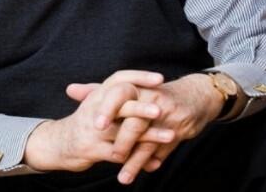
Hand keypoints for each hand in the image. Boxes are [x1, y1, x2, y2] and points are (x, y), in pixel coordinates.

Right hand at [23, 70, 168, 171]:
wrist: (59, 143)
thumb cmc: (84, 122)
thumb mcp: (96, 102)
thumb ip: (116, 93)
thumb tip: (139, 81)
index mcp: (98, 94)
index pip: (119, 79)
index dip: (139, 77)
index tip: (161, 78)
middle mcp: (94, 108)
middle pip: (120, 104)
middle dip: (142, 108)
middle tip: (162, 109)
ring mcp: (93, 130)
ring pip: (124, 132)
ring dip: (149, 135)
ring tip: (170, 135)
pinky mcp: (93, 149)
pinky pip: (120, 154)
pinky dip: (139, 159)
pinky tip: (156, 161)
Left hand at [68, 73, 224, 184]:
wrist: (195, 96)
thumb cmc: (154, 92)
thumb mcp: (129, 88)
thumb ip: (98, 91)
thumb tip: (69, 90)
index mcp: (138, 88)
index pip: (120, 94)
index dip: (108, 110)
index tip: (96, 126)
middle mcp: (154, 101)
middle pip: (136, 122)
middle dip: (123, 142)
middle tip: (110, 156)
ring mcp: (168, 118)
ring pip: (149, 143)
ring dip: (136, 162)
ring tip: (123, 177)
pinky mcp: (180, 132)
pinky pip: (163, 151)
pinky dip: (152, 162)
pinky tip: (143, 171)